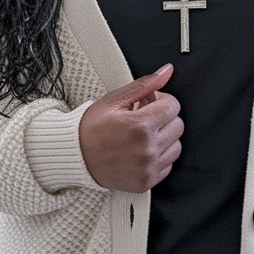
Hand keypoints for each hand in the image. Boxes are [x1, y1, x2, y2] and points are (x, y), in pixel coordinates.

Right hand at [79, 65, 183, 192]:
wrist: (75, 156)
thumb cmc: (91, 128)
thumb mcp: (114, 100)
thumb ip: (145, 85)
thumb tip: (167, 71)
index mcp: (140, 126)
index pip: (173, 106)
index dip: (161, 100)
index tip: (148, 103)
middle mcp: (147, 149)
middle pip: (178, 126)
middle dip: (163, 118)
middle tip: (143, 117)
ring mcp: (148, 168)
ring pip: (176, 146)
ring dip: (164, 137)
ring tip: (143, 135)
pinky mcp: (146, 182)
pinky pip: (168, 165)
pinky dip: (159, 156)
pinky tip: (142, 150)